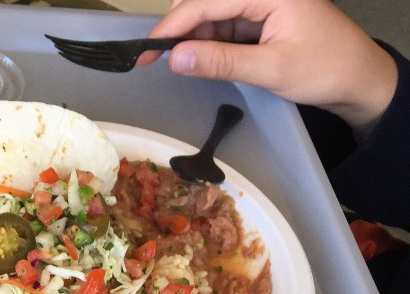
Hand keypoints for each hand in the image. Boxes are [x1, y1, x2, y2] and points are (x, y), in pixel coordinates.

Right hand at [138, 0, 397, 136]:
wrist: (357, 79)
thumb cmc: (325, 69)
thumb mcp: (271, 68)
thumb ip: (221, 62)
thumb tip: (174, 58)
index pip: (205, 2)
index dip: (171, 28)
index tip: (144, 51)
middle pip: (203, 2)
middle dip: (180, 31)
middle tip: (155, 60)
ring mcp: (259, 2)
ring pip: (209, 15)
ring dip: (193, 40)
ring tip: (185, 66)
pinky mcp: (258, 16)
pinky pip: (222, 25)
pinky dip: (208, 44)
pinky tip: (203, 60)